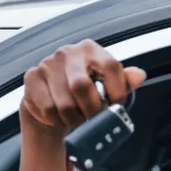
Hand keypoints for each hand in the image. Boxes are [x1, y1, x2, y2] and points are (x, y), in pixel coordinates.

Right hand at [20, 39, 146, 138]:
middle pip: (81, 86)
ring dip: (74, 119)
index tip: (117, 106)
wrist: (51, 96)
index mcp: (90, 50)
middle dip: (91, 110)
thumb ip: (124, 81)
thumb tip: (139, 76)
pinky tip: (61, 117)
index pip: (110, 66)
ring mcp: (47, 64)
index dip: (117, 91)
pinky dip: (57, 120)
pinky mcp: (32, 78)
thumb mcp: (107, 84)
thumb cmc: (84, 90)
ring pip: (63, 103)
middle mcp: (68, 52)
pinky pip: (48, 108)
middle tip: (94, 120)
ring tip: (78, 119)